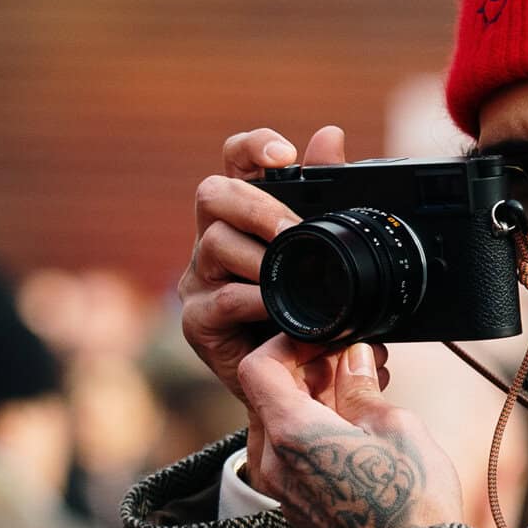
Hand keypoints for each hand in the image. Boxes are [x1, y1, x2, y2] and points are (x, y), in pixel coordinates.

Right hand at [181, 123, 346, 476]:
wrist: (304, 391)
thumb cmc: (313, 319)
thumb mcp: (330, 259)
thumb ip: (327, 199)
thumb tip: (329, 136)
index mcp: (246, 217)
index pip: (235, 162)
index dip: (252, 149)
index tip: (283, 155)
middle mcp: (215, 240)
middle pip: (214, 194)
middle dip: (256, 206)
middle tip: (292, 230)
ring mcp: (202, 279)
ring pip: (214, 242)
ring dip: (257, 256)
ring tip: (289, 275)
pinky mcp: (198, 320)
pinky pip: (220, 298)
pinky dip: (251, 299)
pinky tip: (274, 307)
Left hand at [236, 334, 464, 527]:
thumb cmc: (411, 499)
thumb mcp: (394, 425)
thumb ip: (361, 387)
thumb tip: (353, 359)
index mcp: (291, 433)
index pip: (258, 366)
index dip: (288, 344)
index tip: (324, 341)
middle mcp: (273, 463)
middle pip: (269, 397)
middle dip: (307, 373)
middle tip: (352, 364)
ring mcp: (281, 492)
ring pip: (280, 429)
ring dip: (312, 405)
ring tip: (362, 398)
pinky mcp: (296, 512)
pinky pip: (291, 461)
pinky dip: (313, 438)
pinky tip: (355, 435)